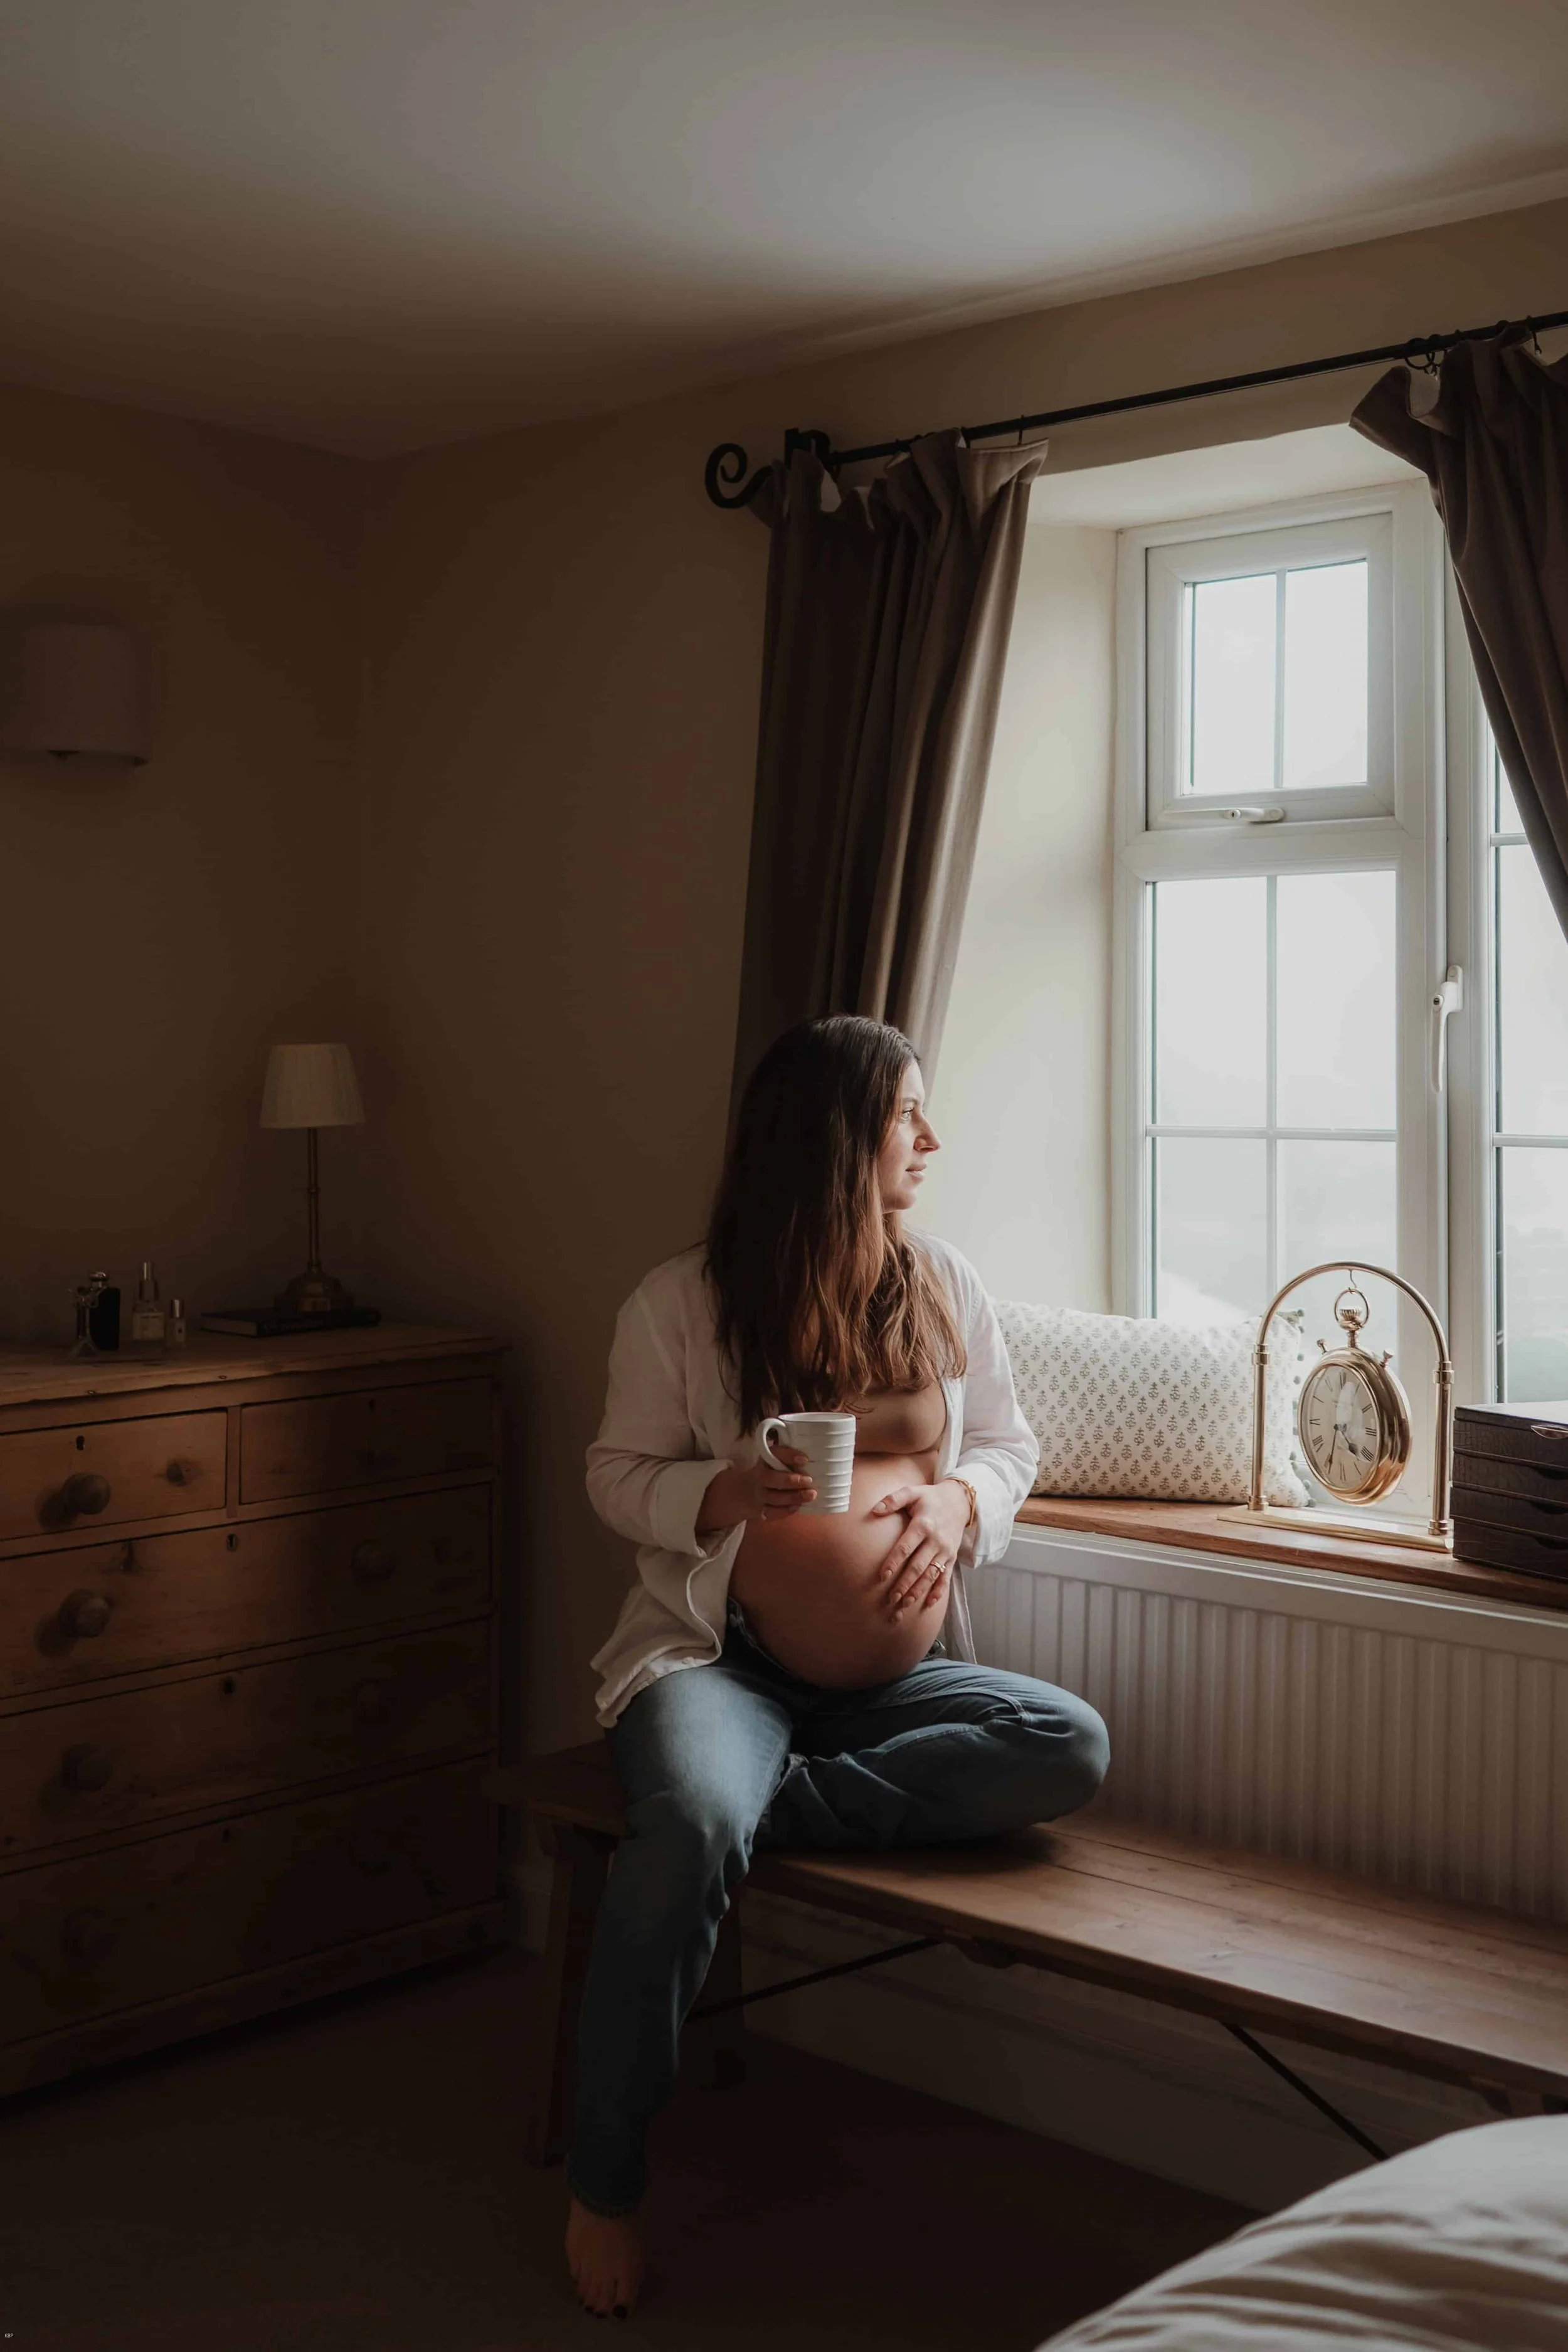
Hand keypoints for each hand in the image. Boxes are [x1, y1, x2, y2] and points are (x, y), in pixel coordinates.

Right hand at [696, 1446, 815, 1535]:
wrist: (743, 1492)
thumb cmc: (768, 1473)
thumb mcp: (773, 1461)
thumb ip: (788, 1459)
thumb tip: (808, 1462)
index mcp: (764, 1461)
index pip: (775, 1454)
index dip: (789, 1456)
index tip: (804, 1459)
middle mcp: (759, 1477)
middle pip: (772, 1479)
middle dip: (791, 1481)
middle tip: (809, 1481)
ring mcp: (759, 1495)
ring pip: (774, 1498)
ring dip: (792, 1497)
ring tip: (810, 1495)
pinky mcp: (760, 1510)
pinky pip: (771, 1513)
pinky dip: (784, 1511)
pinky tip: (797, 1507)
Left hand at [870, 1479, 970, 1618]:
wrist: (960, 1501)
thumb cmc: (931, 1498)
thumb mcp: (913, 1492)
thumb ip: (893, 1500)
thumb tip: (874, 1510)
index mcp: (923, 1525)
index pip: (906, 1547)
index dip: (894, 1562)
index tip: (882, 1576)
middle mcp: (935, 1540)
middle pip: (918, 1566)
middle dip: (904, 1584)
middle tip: (891, 1598)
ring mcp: (945, 1551)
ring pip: (930, 1575)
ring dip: (918, 1591)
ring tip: (904, 1604)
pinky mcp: (952, 1558)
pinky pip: (946, 1578)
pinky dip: (938, 1592)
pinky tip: (928, 1604)